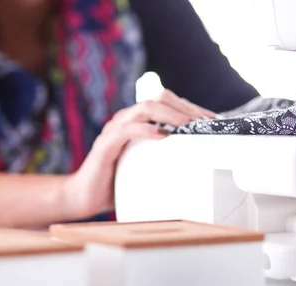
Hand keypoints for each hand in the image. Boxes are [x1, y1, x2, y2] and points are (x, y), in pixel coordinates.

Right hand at [62, 90, 216, 218]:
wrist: (84, 196)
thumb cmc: (116, 182)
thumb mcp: (146, 167)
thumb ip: (164, 158)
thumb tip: (198, 162)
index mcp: (136, 122)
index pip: (166, 103)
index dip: (189, 107)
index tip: (211, 119)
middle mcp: (125, 120)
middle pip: (158, 99)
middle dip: (185, 107)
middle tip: (205, 121)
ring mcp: (115, 130)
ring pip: (145, 108)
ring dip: (170, 114)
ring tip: (188, 123)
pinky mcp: (106, 144)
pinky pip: (127, 130)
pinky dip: (146, 129)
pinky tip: (162, 135)